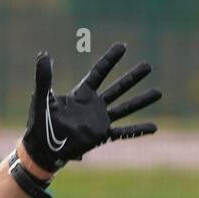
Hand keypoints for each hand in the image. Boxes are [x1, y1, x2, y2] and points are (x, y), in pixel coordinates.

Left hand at [21, 42, 160, 173]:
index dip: (110, 60)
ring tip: (159, 92)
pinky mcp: (100, 136)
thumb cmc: (39, 124)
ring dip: (141, 100)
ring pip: (125, 108)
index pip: (99, 73)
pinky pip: (123, 132)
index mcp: (81, 95)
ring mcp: (99, 121)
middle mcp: (94, 106)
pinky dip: (138, 130)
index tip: (122, 46)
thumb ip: (44, 78)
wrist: (41, 150)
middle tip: (148, 66)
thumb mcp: (41, 98)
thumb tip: (43, 55)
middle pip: (118, 88)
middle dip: (132, 77)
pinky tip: (154, 127)